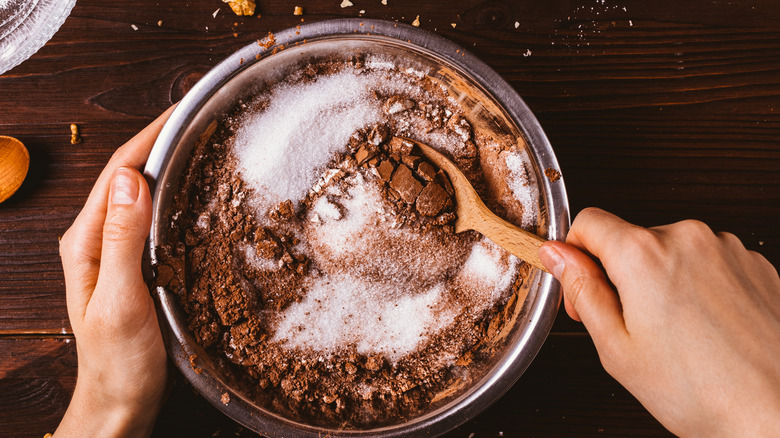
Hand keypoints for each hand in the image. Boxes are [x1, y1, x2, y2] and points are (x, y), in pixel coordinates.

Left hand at [56, 107, 174, 436]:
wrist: (119, 404)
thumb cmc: (118, 363)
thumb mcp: (120, 301)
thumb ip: (122, 240)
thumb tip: (133, 180)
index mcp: (86, 242)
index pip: (119, 172)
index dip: (150, 136)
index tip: (183, 110)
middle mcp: (98, 240)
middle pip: (130, 176)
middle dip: (162, 140)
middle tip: (203, 119)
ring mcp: (117, 252)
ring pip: (144, 194)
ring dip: (170, 165)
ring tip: (204, 144)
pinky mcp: (137, 266)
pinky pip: (155, 218)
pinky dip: (176, 196)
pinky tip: (199, 194)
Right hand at [539, 208, 779, 436]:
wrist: (776, 413)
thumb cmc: (702, 391)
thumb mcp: (616, 346)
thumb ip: (580, 289)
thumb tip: (557, 255)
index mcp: (643, 254)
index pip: (587, 222)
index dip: (575, 254)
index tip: (582, 283)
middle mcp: (687, 238)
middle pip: (629, 239)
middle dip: (619, 275)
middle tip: (630, 327)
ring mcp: (726, 247)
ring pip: (669, 252)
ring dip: (661, 281)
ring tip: (676, 334)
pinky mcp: (753, 263)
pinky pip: (707, 262)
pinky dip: (698, 286)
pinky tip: (705, 329)